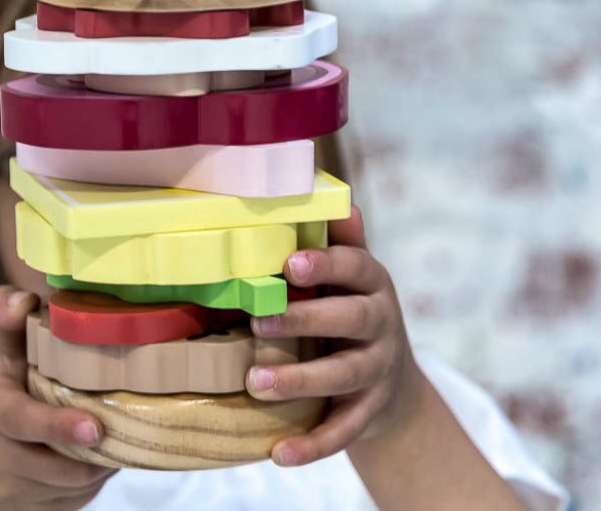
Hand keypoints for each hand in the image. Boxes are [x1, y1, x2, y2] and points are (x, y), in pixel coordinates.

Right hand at [0, 285, 116, 508]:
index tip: (93, 426)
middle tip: (119, 436)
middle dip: (88, 456)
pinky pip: (75, 500)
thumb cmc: (4, 386)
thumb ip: (6, 319)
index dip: (56, 425)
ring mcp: (16, 490)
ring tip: (120, 436)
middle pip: (51, 465)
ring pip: (69, 487)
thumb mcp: (1, 352)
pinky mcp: (39, 510)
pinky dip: (96, 480)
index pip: (19, 421)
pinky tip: (106, 455)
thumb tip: (22, 298)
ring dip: (99, 465)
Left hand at [246, 205, 424, 466]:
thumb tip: (338, 197)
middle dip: (305, 321)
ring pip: (343, 376)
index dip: (326, 264)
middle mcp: (381, 324)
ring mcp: (378, 371)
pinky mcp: (371, 413)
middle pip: (349, 320)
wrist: (394, 378)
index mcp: (373, 283)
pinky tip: (278, 454)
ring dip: (300, 380)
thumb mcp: (353, 275)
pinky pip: (344, 431)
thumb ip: (342, 242)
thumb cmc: (353, 309)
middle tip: (259, 324)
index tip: (290, 264)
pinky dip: (313, 445)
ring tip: (256, 384)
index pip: (355, 267)